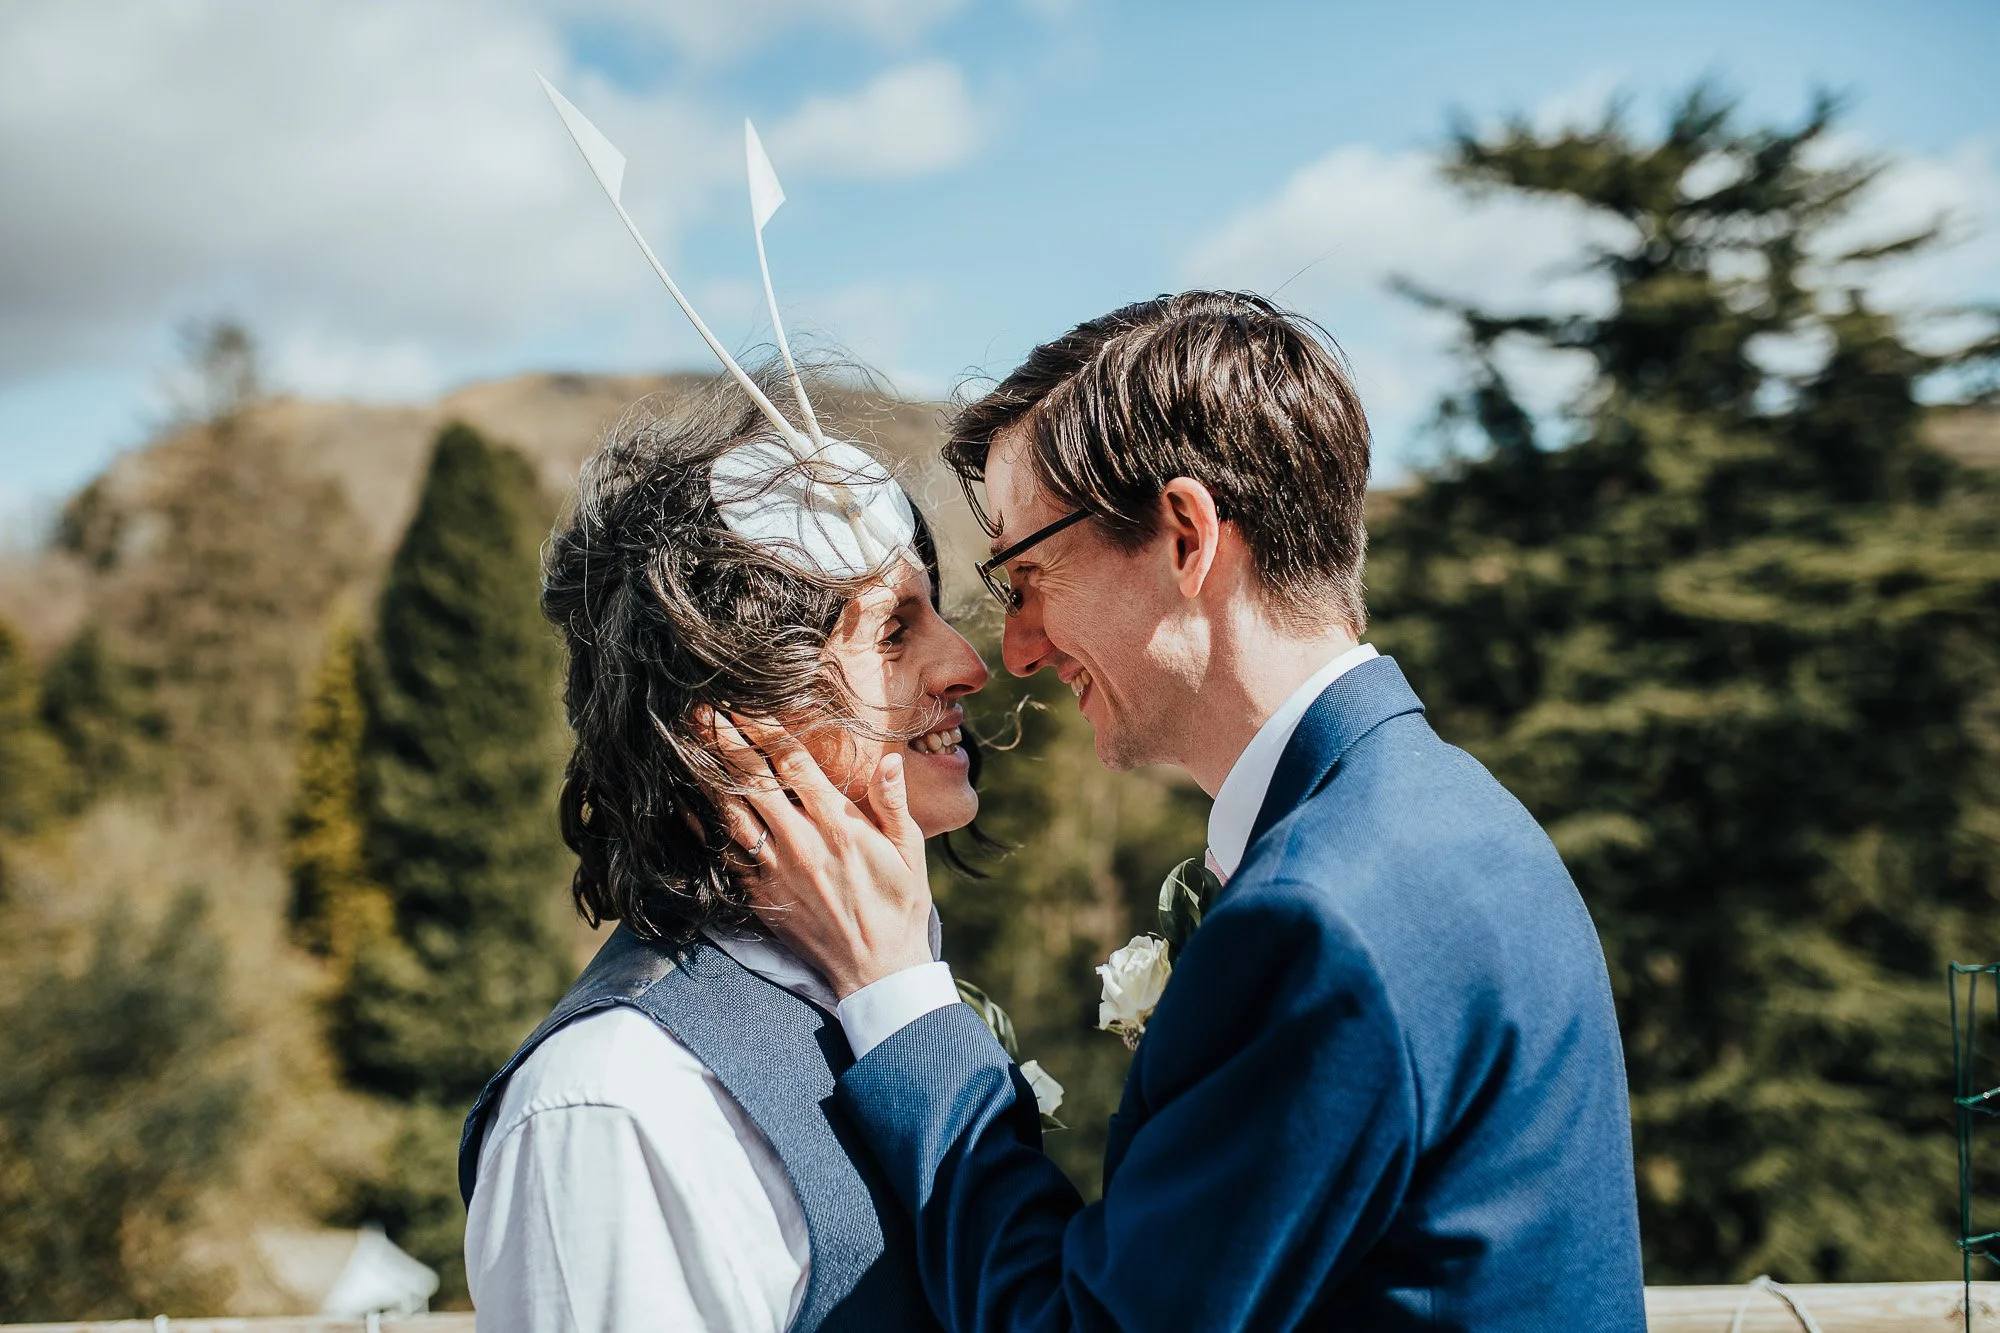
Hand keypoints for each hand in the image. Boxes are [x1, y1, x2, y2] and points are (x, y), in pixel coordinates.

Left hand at [705, 711, 935, 998]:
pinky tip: (682, 800)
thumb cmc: (897, 906)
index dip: (765, 729)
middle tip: (701, 708)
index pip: (793, 764)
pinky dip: (701, 824)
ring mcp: (775, 869)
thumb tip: (889, 761)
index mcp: (839, 826)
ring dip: (706, 773)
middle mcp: (800, 842)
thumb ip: (894, 803)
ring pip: (730, 811)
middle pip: (752, 780)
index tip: (745, 703)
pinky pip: (723, 851)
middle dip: (725, 740)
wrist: (875, 970)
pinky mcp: (760, 894)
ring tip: (686, 741)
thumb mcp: (910, 851)